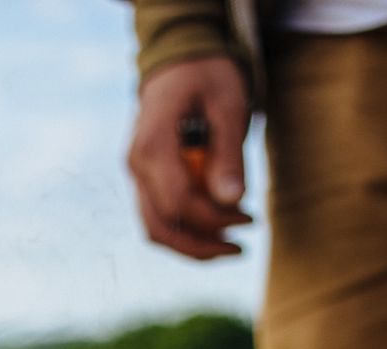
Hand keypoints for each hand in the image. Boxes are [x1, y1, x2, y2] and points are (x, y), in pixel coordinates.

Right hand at [127, 56, 251, 260]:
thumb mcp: (228, 104)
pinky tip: (215, 233)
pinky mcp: (145, 181)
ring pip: (155, 229)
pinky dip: (185, 232)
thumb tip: (233, 201)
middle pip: (162, 225)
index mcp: (152, 144)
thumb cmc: (207, 76)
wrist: (178, 63)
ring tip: (231, 247)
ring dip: (192, 246)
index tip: (250, 218)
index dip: (215, 219)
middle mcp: (136, 164)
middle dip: (203, 244)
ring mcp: (137, 175)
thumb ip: (228, 153)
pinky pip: (158, 218)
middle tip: (242, 247)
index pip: (179, 200)